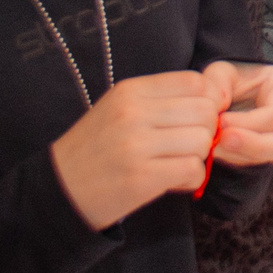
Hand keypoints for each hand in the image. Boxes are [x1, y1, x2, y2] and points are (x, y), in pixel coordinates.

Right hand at [49, 68, 229, 229]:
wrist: (59, 190)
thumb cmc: (96, 149)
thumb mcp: (119, 109)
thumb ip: (161, 100)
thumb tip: (214, 99)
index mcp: (130, 91)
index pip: (195, 82)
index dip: (209, 101)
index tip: (200, 118)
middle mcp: (134, 113)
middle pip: (205, 111)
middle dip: (206, 130)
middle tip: (188, 146)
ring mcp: (137, 145)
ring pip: (203, 141)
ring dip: (198, 157)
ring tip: (177, 163)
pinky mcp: (142, 178)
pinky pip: (193, 170)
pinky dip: (191, 179)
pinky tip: (174, 181)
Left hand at [203, 62, 272, 168]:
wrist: (241, 91)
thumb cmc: (236, 79)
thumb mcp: (224, 71)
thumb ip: (218, 81)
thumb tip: (220, 103)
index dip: (248, 123)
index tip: (221, 121)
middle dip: (253, 146)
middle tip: (222, 140)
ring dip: (245, 155)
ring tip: (217, 146)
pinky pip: (265, 163)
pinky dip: (239, 159)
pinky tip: (220, 149)